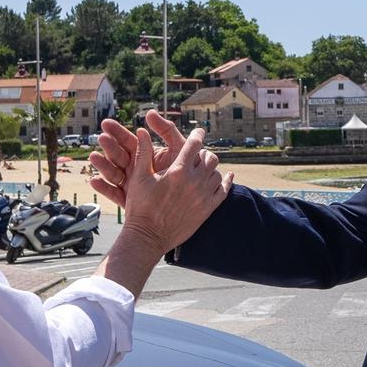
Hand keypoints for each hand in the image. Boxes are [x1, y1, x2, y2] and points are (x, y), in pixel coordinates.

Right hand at [88, 110, 189, 207]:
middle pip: (119, 156)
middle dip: (109, 146)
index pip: (130, 141)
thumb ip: (165, 131)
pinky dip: (105, 188)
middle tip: (100, 137)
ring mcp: (131, 186)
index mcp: (146, 156)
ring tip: (93, 157)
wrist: (174, 214)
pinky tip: (94, 181)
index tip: (107, 123)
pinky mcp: (127, 201)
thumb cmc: (182, 175)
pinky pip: (115, 194)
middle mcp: (136, 170)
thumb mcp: (173, 150)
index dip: (118, 132)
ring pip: (114, 174)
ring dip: (103, 165)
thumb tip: (152, 113)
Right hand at [118, 126, 232, 253]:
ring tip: (203, 167)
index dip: (197, 134)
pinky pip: (224, 191)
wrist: (148, 237)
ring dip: (211, 167)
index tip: (198, 131)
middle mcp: (194, 182)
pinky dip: (226, 181)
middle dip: (203, 152)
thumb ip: (143, 151)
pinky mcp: (208, 210)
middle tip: (197, 153)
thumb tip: (141, 129)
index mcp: (178, 171)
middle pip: (209, 157)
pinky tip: (227, 176)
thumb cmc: (140, 207)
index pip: (194, 144)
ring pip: (217, 173)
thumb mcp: (139, 177)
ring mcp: (203, 196)